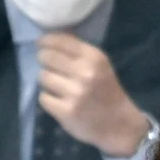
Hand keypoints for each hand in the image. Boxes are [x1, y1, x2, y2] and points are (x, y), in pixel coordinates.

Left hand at [36, 33, 151, 157]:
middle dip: (44, 61)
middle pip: (47, 57)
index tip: (41, 44)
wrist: (119, 124)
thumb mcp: (99, 66)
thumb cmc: (106, 92)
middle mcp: (85, 73)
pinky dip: (48, 100)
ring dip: (47, 82)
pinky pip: (43, 98)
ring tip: (58, 87)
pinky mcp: (66, 111)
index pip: (60, 41)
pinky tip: (59, 102)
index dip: (45, 41)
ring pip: (43, 77)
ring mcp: (75, 93)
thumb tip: (52, 35)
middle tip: (50, 67)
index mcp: (94, 57)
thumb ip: (78, 50)